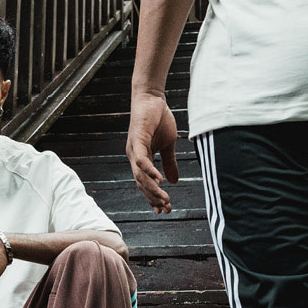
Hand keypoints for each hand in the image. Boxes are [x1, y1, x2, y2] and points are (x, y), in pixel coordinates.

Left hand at [127, 91, 179, 212]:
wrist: (152, 98)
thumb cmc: (159, 118)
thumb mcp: (168, 144)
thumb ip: (169, 163)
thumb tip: (173, 181)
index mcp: (140, 158)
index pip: (145, 183)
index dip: (153, 197)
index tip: (164, 209)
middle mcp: (134, 156)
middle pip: (141, 184)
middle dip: (153, 198)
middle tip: (166, 208)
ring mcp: (134, 149)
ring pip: (140, 176)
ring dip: (152, 189)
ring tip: (164, 199)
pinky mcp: (137, 139)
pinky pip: (141, 160)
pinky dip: (150, 171)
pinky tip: (160, 180)